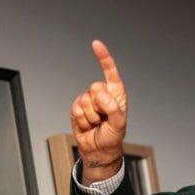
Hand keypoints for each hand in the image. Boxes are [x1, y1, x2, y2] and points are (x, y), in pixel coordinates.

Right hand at [70, 40, 127, 183]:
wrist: (98, 149)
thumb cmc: (112, 136)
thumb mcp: (119, 124)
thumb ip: (113, 108)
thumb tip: (100, 95)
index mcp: (116, 94)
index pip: (110, 72)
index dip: (103, 58)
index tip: (96, 44)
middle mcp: (102, 94)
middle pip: (94, 88)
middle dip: (99, 106)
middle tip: (104, 118)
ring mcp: (88, 100)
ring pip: (84, 100)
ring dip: (91, 116)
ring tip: (97, 123)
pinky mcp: (77, 108)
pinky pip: (76, 110)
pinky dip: (82, 120)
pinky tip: (88, 125)